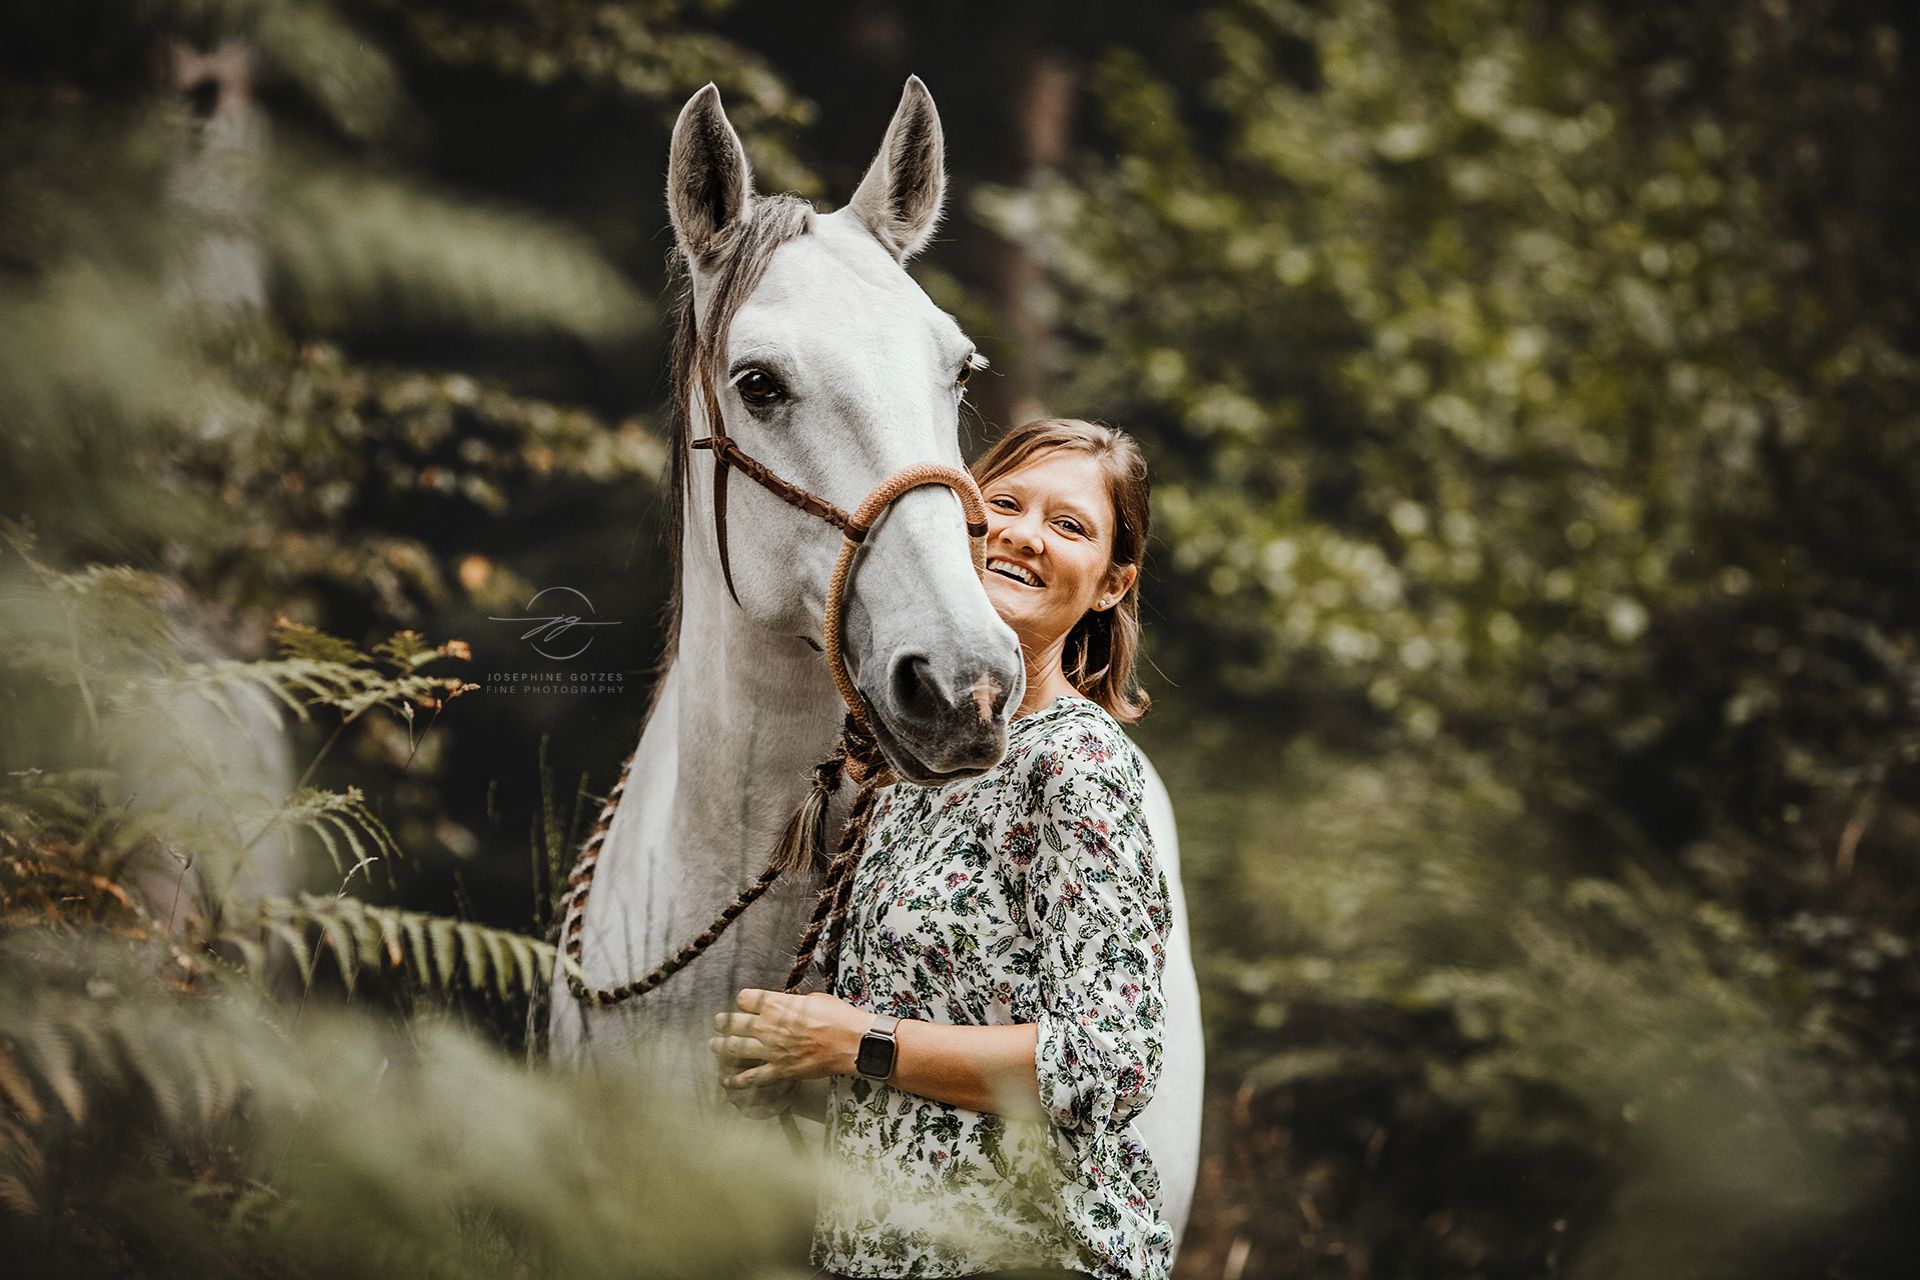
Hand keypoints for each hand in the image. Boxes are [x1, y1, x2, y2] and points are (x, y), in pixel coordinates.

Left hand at [709, 987, 868, 1093]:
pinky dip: (738, 1079)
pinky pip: (753, 1076)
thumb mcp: (813, 999)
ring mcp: (772, 1049)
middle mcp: (769, 1026)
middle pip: (734, 1022)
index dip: (743, 1000)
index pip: (745, 999)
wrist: (851, 1042)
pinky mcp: (780, 1069)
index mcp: (777, 1004)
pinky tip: (727, 1079)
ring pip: (736, 1048)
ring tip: (714, 1046)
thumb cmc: (837, 1016)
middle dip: (723, 1022)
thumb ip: (793, 1004)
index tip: (745, 1003)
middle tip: (718, 1022)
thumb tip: (788, 1006)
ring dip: (722, 1047)